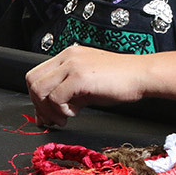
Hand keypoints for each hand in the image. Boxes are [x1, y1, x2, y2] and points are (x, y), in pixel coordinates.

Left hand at [25, 45, 145, 126]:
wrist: (142, 75)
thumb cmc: (120, 81)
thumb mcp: (88, 85)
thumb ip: (68, 94)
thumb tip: (49, 113)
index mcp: (68, 56)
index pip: (37, 74)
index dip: (36, 97)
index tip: (44, 113)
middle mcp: (67, 57)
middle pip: (32, 80)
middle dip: (38, 104)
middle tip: (52, 119)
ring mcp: (72, 65)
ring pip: (40, 89)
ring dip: (48, 109)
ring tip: (65, 117)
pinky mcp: (79, 77)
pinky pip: (56, 97)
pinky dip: (61, 110)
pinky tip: (76, 112)